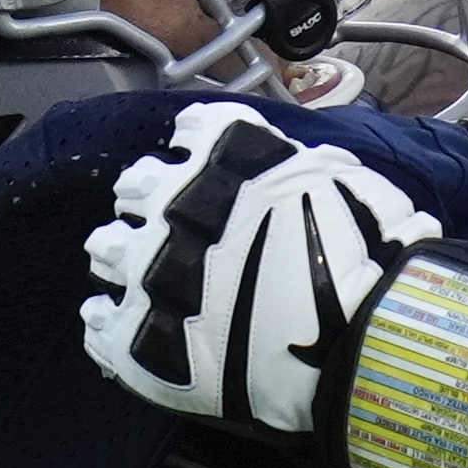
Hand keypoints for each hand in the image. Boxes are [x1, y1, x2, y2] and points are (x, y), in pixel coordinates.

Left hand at [82, 109, 438, 437]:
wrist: (362, 337)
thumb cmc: (368, 255)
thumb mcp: (340, 177)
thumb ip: (294, 165)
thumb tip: (289, 166)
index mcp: (224, 154)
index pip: (190, 130)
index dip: (199, 151)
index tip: (211, 173)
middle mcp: (173, 201)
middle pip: (136, 186)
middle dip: (151, 201)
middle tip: (174, 228)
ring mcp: (149, 271)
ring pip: (107, 249)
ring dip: (122, 256)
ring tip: (144, 278)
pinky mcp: (138, 337)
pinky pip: (100, 325)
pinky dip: (108, 323)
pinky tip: (122, 324)